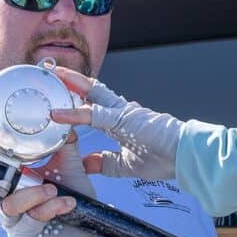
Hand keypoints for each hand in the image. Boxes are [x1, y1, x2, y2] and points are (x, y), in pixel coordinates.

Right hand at [0, 140, 99, 236]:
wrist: (92, 227)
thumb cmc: (74, 195)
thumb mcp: (68, 166)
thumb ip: (62, 143)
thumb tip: (63, 120)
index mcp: (9, 184)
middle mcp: (5, 203)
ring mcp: (14, 222)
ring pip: (8, 206)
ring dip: (30, 195)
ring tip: (52, 189)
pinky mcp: (27, 236)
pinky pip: (31, 220)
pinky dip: (50, 208)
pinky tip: (67, 203)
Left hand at [52, 66, 182, 180]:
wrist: (186, 157)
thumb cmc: (164, 159)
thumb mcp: (126, 165)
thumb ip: (106, 162)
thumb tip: (86, 164)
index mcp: (121, 120)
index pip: (95, 104)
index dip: (77, 97)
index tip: (58, 95)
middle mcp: (120, 111)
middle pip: (91, 90)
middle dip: (71, 80)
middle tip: (50, 71)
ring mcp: (122, 113)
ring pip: (92, 94)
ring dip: (70, 84)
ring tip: (51, 76)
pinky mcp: (123, 120)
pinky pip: (94, 115)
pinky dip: (74, 114)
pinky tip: (58, 114)